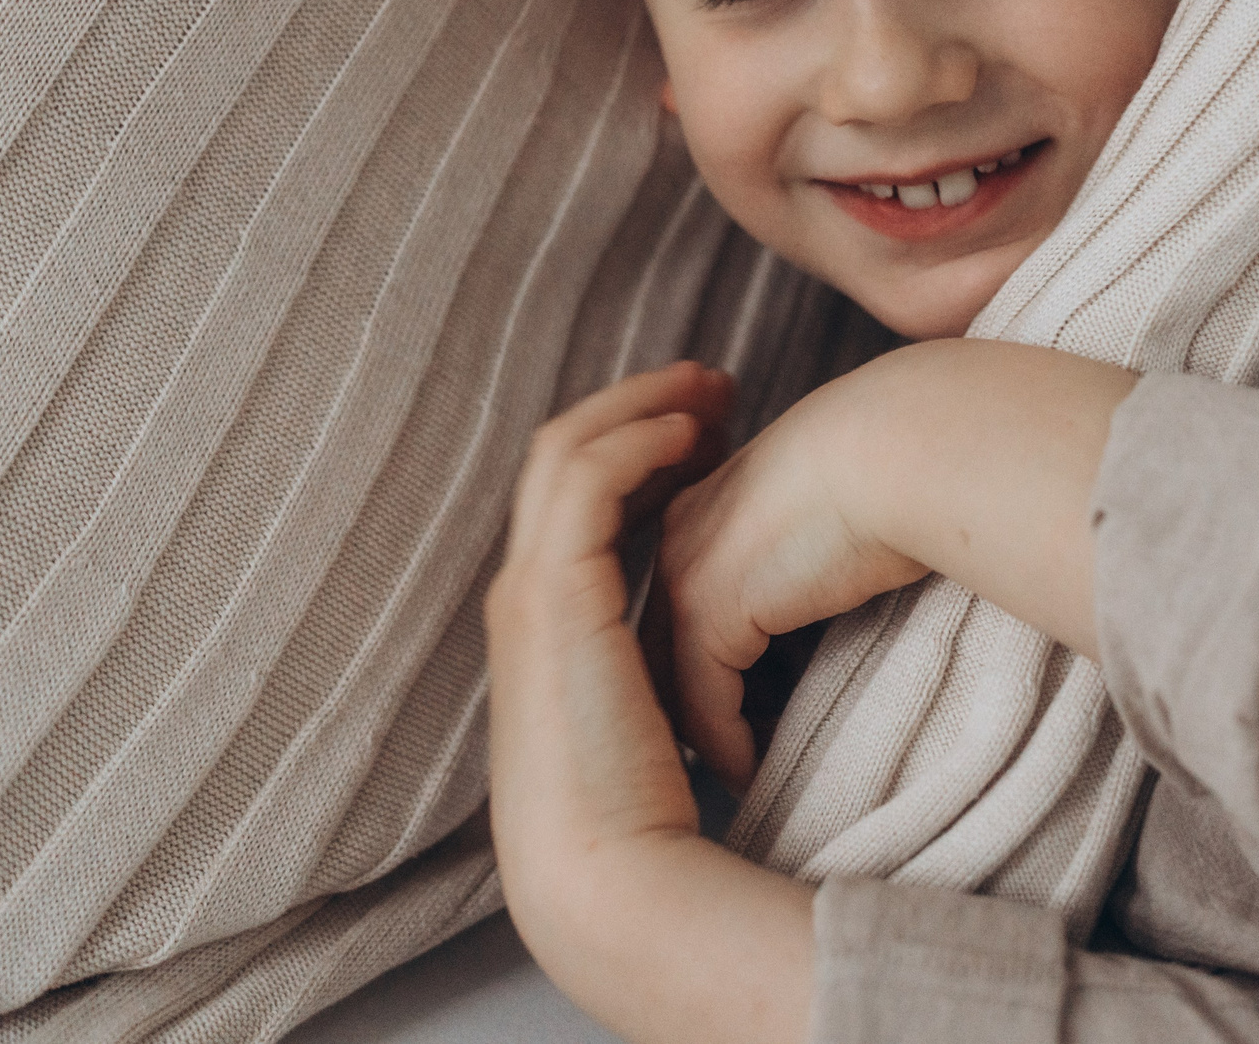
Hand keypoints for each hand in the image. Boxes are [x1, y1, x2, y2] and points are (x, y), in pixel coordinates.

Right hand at [485, 363, 814, 1043]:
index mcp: (544, 619)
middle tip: (713, 382)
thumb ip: (673, 661)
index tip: (710, 424)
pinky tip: (690, 432)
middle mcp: (524, 594)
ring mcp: (531, 593)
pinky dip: (634, 443)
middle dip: (638, 405)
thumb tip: (734, 632)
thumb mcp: (657, 715)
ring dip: (640, 407)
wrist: (607, 875)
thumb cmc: (642, 817)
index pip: (575, 498)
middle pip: (562, 455)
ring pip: (565, 451)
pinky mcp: (554, 598)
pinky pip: (584, 483)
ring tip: (711, 389)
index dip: (638, 447)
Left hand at [650, 367, 928, 786]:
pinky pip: (706, 707)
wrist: (898, 447)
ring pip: (673, 686)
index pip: (677, 609)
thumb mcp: (827, 514)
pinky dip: (731, 750)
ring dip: (705, 741)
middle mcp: (679, 539)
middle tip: (721, 763)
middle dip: (682, 710)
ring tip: (743, 781)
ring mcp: (685, 573)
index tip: (734, 716)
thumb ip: (801, 559)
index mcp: (702, 510)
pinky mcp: (710, 609)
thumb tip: (823, 600)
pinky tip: (760, 775)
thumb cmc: (892, 471)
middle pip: (657, 651)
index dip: (696, 667)